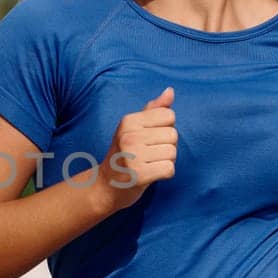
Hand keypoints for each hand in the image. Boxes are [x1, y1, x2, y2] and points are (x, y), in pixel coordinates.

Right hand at [94, 86, 177, 213]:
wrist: (104, 186)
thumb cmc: (124, 154)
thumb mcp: (133, 128)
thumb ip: (153, 110)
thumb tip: (170, 91)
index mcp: (128, 121)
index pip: (169, 116)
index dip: (165, 128)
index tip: (150, 138)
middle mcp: (129, 136)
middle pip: (173, 135)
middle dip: (166, 146)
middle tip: (149, 154)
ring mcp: (133, 156)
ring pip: (172, 153)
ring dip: (166, 161)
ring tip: (149, 164)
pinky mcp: (139, 175)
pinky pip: (169, 169)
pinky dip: (165, 174)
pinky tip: (151, 174)